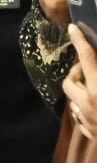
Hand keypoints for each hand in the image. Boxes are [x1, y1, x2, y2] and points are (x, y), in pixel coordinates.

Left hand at [65, 24, 96, 139]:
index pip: (88, 58)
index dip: (80, 41)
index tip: (72, 27)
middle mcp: (90, 104)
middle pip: (69, 82)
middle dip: (76, 72)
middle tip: (88, 67)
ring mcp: (89, 121)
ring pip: (72, 101)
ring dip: (80, 91)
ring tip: (93, 86)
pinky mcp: (92, 135)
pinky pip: (80, 118)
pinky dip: (85, 110)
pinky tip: (96, 108)